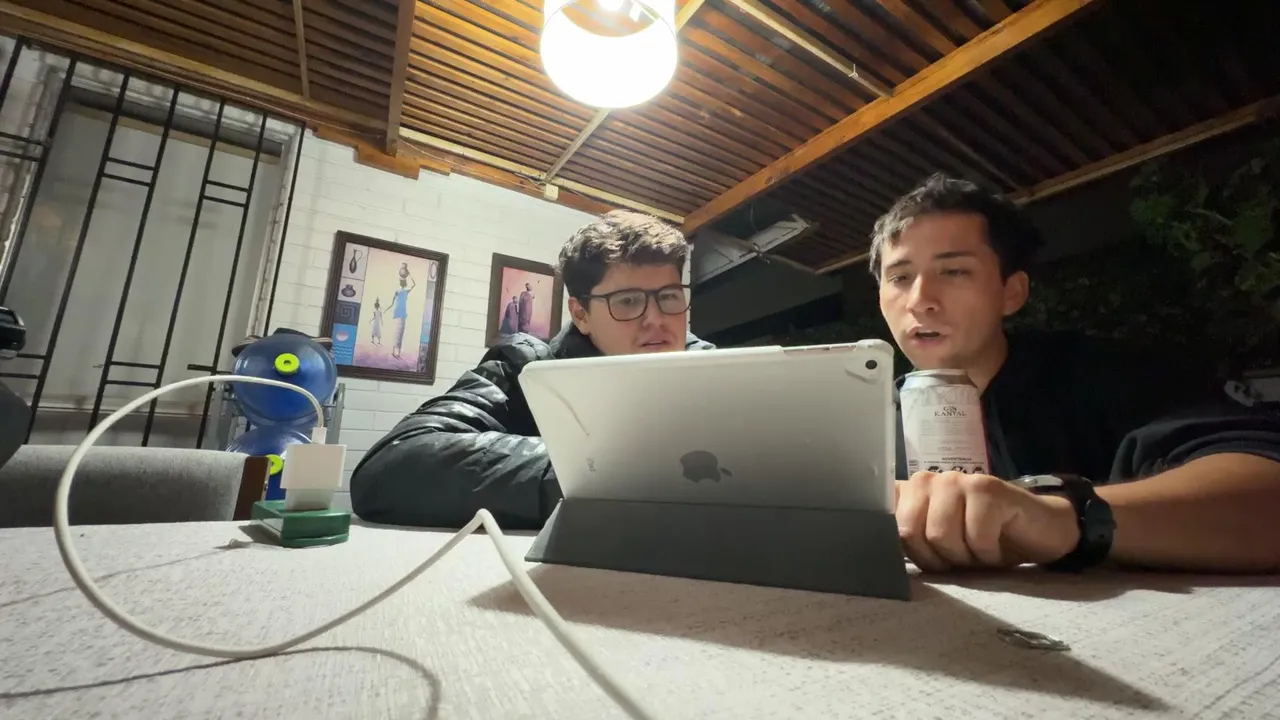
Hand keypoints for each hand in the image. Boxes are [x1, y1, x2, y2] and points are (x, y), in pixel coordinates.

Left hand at [894, 471, 1079, 571]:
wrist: (1037, 532)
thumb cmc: (983, 541)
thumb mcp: (939, 547)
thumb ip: (909, 542)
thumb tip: (877, 557)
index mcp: (909, 494)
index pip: (881, 518)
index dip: (898, 546)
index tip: (918, 556)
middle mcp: (927, 481)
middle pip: (910, 532)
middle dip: (936, 557)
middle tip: (960, 556)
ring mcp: (957, 481)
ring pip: (940, 536)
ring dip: (965, 557)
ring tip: (979, 550)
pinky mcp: (987, 489)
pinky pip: (975, 537)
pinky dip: (988, 553)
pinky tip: (998, 544)